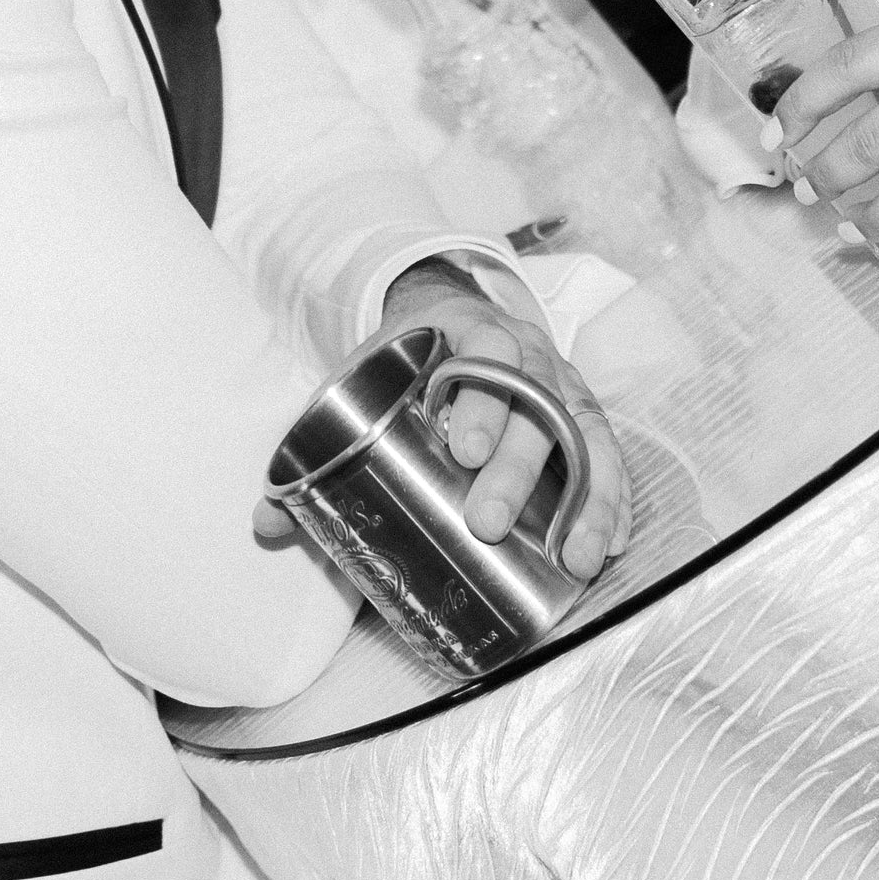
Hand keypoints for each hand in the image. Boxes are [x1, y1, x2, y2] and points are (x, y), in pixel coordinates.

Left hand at [267, 264, 631, 579]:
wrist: (450, 321)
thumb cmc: (403, 365)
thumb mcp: (360, 386)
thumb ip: (317, 447)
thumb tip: (267, 524)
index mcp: (468, 330)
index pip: (487, 348)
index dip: (482, 397)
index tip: (464, 450)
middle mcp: (526, 352)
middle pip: (535, 400)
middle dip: (519, 465)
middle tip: (489, 519)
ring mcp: (561, 383)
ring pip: (582, 432)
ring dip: (585, 497)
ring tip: (573, 558)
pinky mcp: (581, 417)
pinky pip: (608, 455)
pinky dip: (611, 499)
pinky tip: (605, 546)